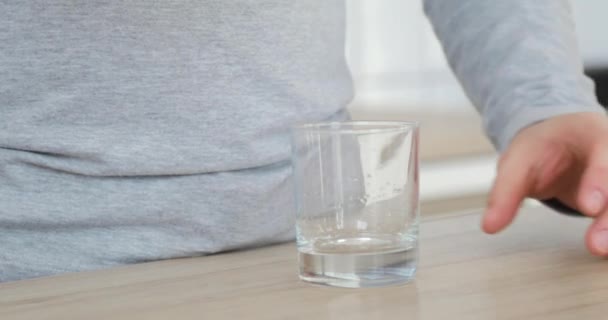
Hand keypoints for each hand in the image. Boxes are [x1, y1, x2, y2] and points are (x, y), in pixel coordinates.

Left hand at [484, 112, 607, 255]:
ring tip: (599, 250)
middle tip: (596, 244)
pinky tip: (604, 251)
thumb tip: (490, 226)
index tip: (590, 206)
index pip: (605, 155)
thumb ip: (505, 192)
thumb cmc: (544, 147)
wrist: (561, 142)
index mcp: (594, 136)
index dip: (600, 182)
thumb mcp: (519, 161)